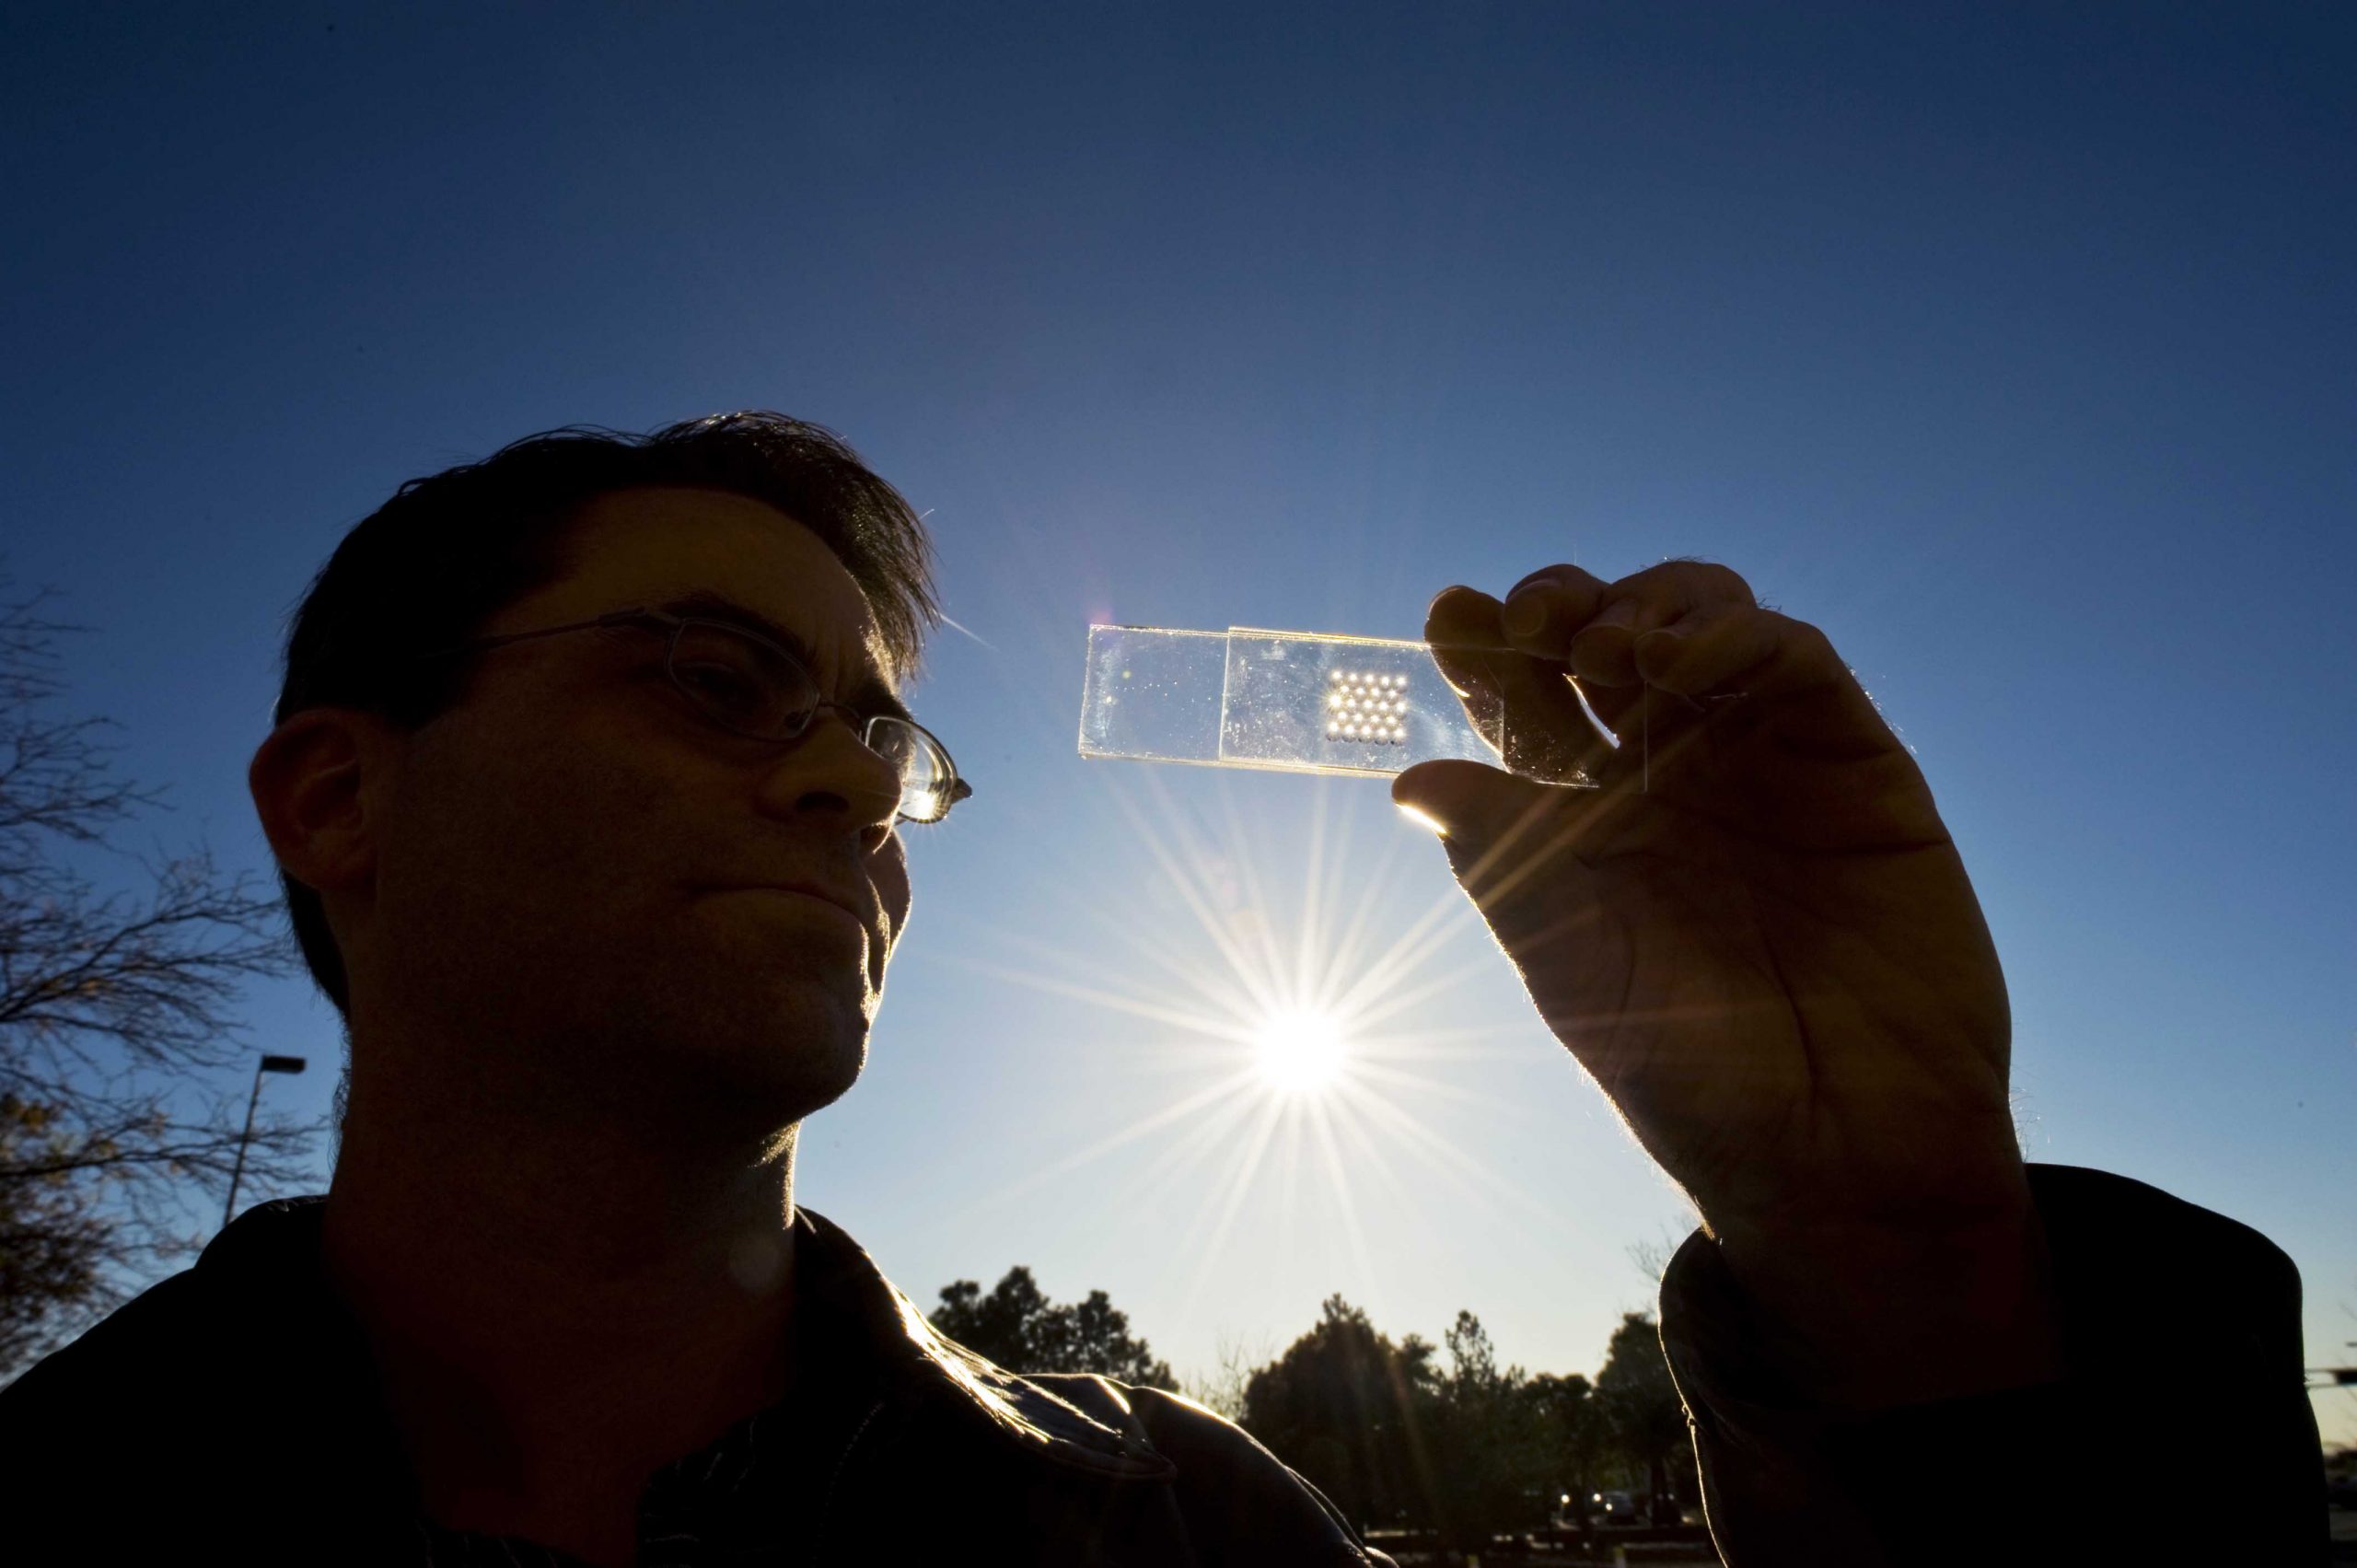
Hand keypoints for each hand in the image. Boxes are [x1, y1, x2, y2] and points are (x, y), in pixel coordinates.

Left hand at [1393, 561, 2057, 1404]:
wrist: (1835, 1151)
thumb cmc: (1691, 1073)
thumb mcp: (1571, 964)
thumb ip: (1498, 861)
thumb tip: (1406, 779)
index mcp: (1586, 819)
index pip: (1523, 706)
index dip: (1481, 651)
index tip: (1446, 614)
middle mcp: (1671, 775)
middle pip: (1604, 636)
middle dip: (1559, 604)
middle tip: (1530, 623)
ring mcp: (1763, 761)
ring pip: (1702, 620)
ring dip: (1646, 605)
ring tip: (1606, 653)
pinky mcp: (1855, 762)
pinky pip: (1797, 663)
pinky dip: (1738, 637)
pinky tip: (1683, 667)